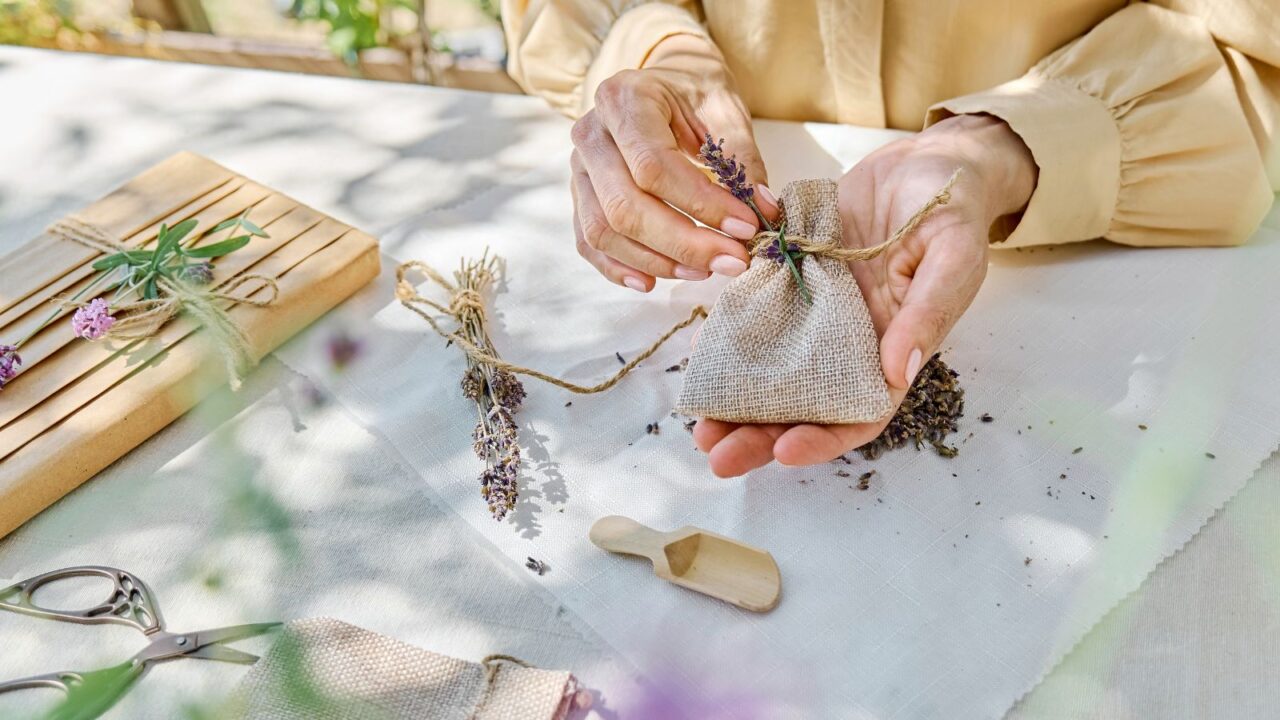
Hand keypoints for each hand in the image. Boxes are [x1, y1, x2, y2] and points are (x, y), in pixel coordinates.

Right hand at [570, 34, 779, 291]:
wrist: (665, 81)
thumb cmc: (695, 92)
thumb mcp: (725, 111)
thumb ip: (742, 161)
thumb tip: (762, 213)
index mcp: (624, 99)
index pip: (654, 166)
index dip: (701, 205)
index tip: (745, 228)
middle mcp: (591, 134)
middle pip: (625, 206)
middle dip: (683, 243)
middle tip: (731, 260)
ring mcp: (578, 168)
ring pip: (604, 231)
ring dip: (655, 261)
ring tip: (703, 271)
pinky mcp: (580, 197)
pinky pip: (590, 243)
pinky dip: (620, 268)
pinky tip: (654, 282)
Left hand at [694, 115, 1036, 476]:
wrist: (925, 162)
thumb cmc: (952, 212)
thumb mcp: (953, 257)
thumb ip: (927, 313)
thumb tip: (899, 371)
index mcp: (892, 350)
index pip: (858, 413)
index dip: (824, 438)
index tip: (786, 450)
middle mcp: (848, 341)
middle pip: (802, 403)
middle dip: (759, 433)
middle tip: (717, 452)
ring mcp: (815, 312)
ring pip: (770, 367)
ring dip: (734, 396)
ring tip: (697, 421)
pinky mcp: (790, 276)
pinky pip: (753, 313)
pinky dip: (726, 336)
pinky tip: (698, 353)